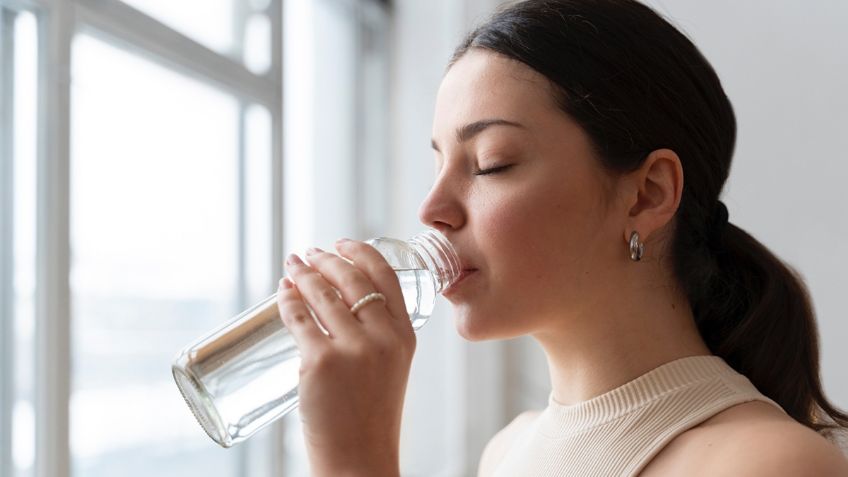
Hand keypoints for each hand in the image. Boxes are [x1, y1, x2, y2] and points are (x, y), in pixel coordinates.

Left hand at [277, 239, 414, 476]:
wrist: (360, 458)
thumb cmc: (371, 417)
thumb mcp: (391, 368)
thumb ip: (378, 336)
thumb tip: (337, 302)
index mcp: (405, 335)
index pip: (386, 276)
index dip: (360, 253)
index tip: (342, 243)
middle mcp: (383, 337)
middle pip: (351, 279)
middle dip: (326, 260)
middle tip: (309, 254)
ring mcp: (352, 349)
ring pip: (322, 295)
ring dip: (303, 274)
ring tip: (292, 267)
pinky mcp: (321, 363)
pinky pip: (298, 318)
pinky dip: (286, 300)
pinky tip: (282, 292)